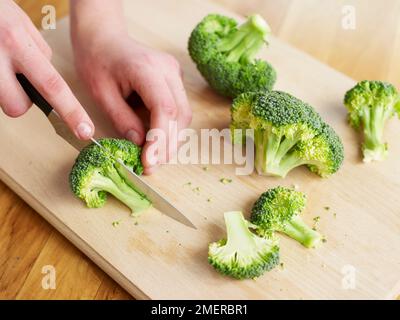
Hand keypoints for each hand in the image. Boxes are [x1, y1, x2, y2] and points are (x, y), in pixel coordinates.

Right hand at [0, 0, 93, 139]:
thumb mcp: (21, 23)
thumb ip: (38, 52)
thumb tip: (48, 77)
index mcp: (18, 41)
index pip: (53, 85)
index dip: (71, 112)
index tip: (85, 131)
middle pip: (18, 107)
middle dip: (22, 101)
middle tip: (15, 79)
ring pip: (2, 103)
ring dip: (5, 92)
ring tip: (0, 66)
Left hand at [71, 30, 191, 173]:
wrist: (104, 37)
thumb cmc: (97, 61)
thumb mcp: (101, 94)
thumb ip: (122, 120)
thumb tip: (140, 145)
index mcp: (146, 68)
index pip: (164, 108)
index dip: (160, 139)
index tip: (149, 162)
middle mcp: (168, 69)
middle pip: (180, 114)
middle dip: (168, 145)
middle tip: (151, 166)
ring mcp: (175, 73)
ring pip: (184, 114)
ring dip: (172, 139)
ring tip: (154, 157)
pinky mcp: (175, 79)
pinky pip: (180, 109)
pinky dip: (171, 128)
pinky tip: (158, 141)